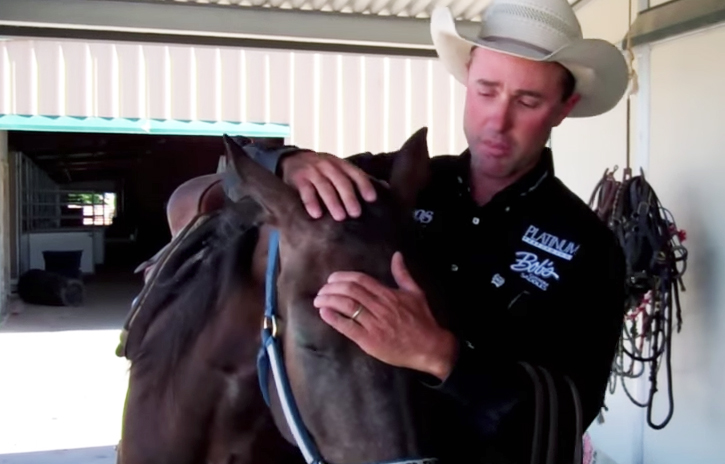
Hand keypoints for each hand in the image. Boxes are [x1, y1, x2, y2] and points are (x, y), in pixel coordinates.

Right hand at [280, 151, 376, 220]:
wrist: (292, 160)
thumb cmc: (322, 171)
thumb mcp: (339, 170)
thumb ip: (357, 179)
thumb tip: (387, 188)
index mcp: (340, 164)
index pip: (355, 173)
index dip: (364, 185)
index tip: (372, 199)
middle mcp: (327, 165)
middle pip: (341, 181)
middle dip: (349, 197)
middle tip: (356, 213)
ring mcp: (312, 171)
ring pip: (324, 186)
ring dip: (332, 202)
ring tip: (340, 217)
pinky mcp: (298, 178)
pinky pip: (305, 191)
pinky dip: (311, 202)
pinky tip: (316, 214)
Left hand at [313, 252, 457, 379]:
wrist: (430, 347)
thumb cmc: (422, 320)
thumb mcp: (416, 293)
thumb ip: (403, 274)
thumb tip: (397, 255)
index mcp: (389, 294)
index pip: (360, 280)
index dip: (342, 277)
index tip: (331, 279)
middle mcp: (380, 307)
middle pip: (350, 290)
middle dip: (331, 288)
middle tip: (322, 291)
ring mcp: (375, 324)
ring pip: (347, 306)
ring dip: (329, 301)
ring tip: (318, 301)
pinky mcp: (370, 341)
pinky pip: (348, 327)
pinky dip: (334, 319)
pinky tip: (324, 314)